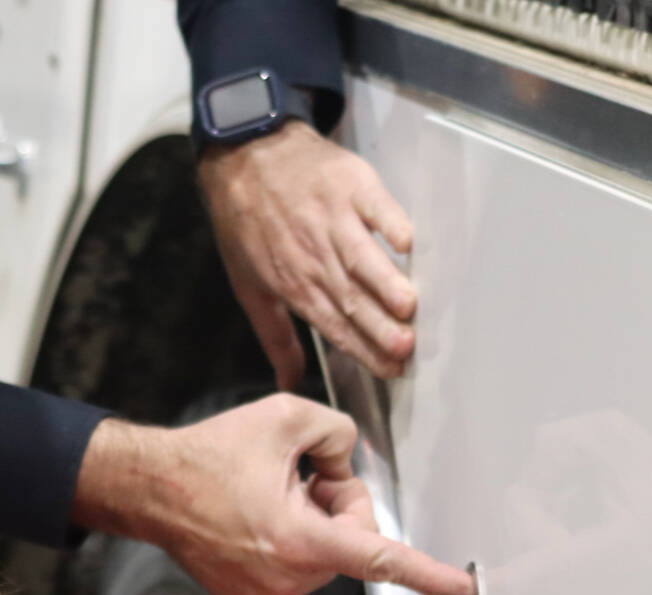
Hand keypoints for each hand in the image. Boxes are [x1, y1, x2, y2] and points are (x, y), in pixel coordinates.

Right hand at [71, 400, 475, 594]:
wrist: (150, 490)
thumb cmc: (210, 455)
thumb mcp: (287, 418)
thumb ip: (339, 434)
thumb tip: (349, 463)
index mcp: (300, 540)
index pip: (379, 559)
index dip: (428, 572)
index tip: (464, 590)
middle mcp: (287, 579)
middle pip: (352, 544)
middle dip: (339, 509)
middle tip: (301, 478)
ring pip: (325, 560)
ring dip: (312, 526)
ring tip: (268, 497)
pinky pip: (298, 574)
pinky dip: (289, 547)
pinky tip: (255, 522)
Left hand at [199, 122, 416, 389]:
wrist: (243, 156)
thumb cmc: (247, 224)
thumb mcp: (250, 287)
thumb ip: (276, 338)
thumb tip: (288, 382)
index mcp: (294, 284)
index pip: (334, 325)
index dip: (363, 350)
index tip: (391, 370)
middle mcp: (314, 255)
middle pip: (351, 297)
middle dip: (379, 327)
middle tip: (405, 349)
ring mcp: (332, 217)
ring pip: (361, 257)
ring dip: (385, 282)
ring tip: (408, 307)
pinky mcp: (349, 184)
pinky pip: (373, 205)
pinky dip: (389, 222)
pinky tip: (406, 243)